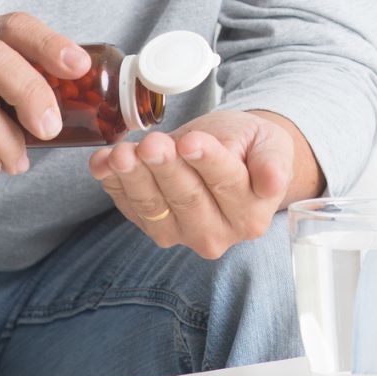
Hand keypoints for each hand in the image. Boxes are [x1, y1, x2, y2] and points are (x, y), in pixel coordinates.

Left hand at [87, 109, 307, 258]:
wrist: (230, 156)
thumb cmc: (250, 147)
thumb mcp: (271, 144)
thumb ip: (273, 162)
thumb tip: (273, 181)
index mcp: (251, 213)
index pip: (227, 184)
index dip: (207, 162)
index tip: (189, 141)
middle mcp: (218, 233)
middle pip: (188, 199)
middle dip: (166, 169)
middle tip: (152, 143)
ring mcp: (182, 234)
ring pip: (155, 207)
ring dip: (134, 178)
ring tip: (122, 153)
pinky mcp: (155, 226)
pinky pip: (130, 207)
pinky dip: (113, 184)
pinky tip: (103, 162)